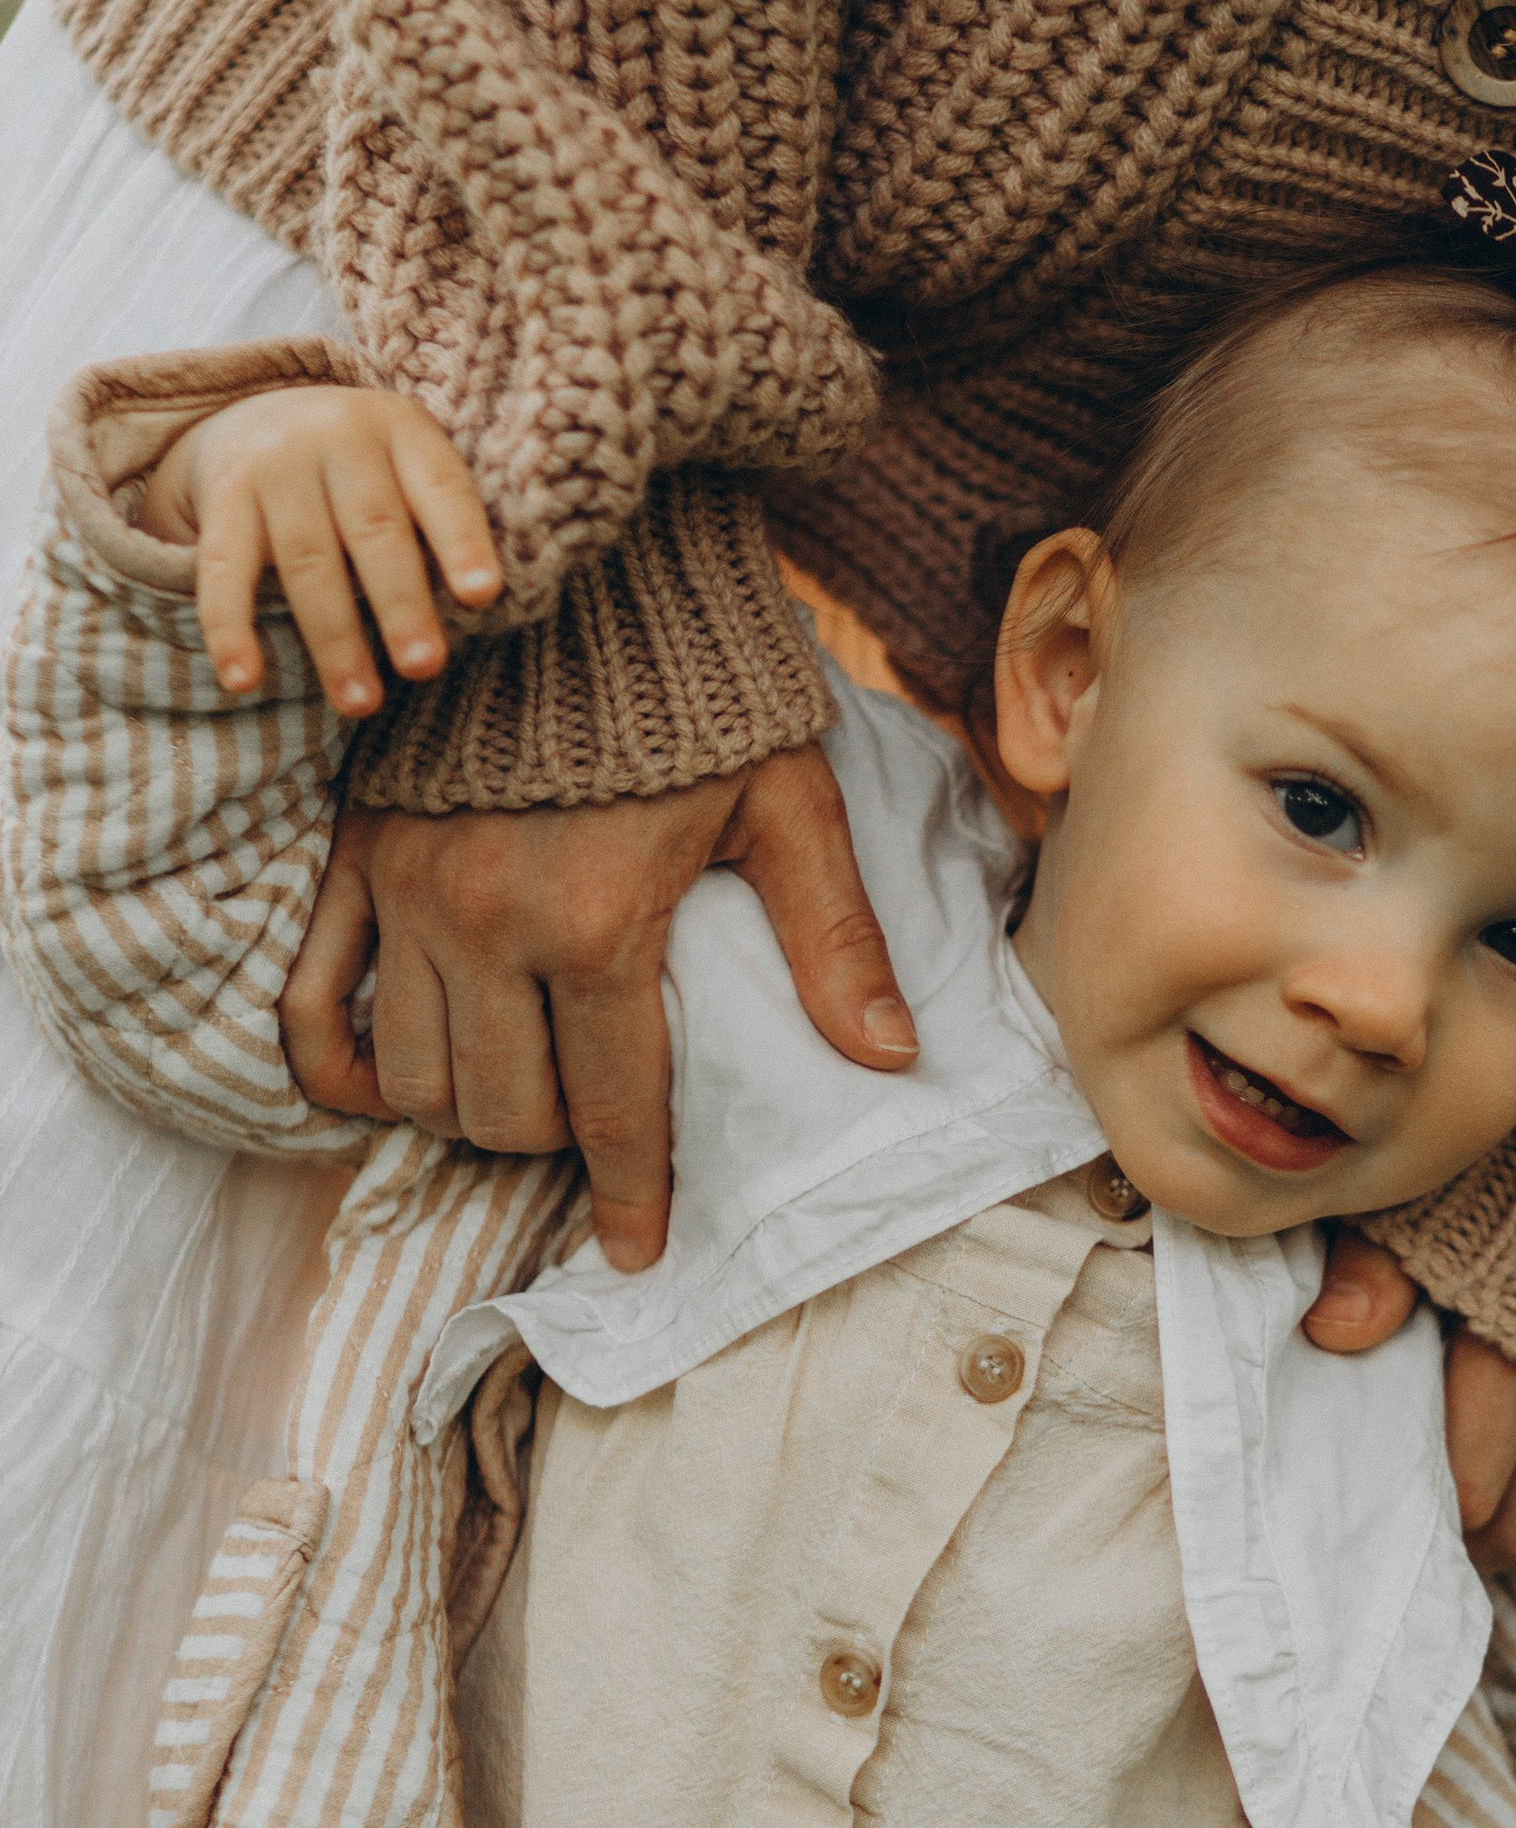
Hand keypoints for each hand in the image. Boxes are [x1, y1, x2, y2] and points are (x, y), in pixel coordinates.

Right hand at [142, 384, 503, 715]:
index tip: (482, 595)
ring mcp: (275, 466)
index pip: (441, 488)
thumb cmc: (363, 469)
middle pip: (375, 530)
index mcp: (402, 430)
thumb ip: (435, 523)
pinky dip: (230, 627)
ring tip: (360, 702)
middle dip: (401, 605)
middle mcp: (338, 437)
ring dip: (334, 639)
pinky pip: (223, 569)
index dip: (461, 541)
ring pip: (308, 561)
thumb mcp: (406, 466)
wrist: (257, 412)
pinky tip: (243, 679)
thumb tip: (472, 614)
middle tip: (424, 667)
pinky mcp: (224, 497)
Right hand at [282, 745, 916, 1266]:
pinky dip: (343, 1069)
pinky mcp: (352, 861)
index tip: (639, 1250)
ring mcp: (405, 894)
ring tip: (525, 1094)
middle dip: (556, 1144)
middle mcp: (486, 921)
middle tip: (599, 1124)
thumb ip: (833, 938)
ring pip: (416, 1081)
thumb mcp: (790, 804)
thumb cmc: (701, 695)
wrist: (582, 577)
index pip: (614, 1109)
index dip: (632, 1195)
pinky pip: (314, 1007)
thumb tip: (889, 1057)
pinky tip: (393, 1086)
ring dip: (470, 1112)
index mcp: (598, 922)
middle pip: (504, 1112)